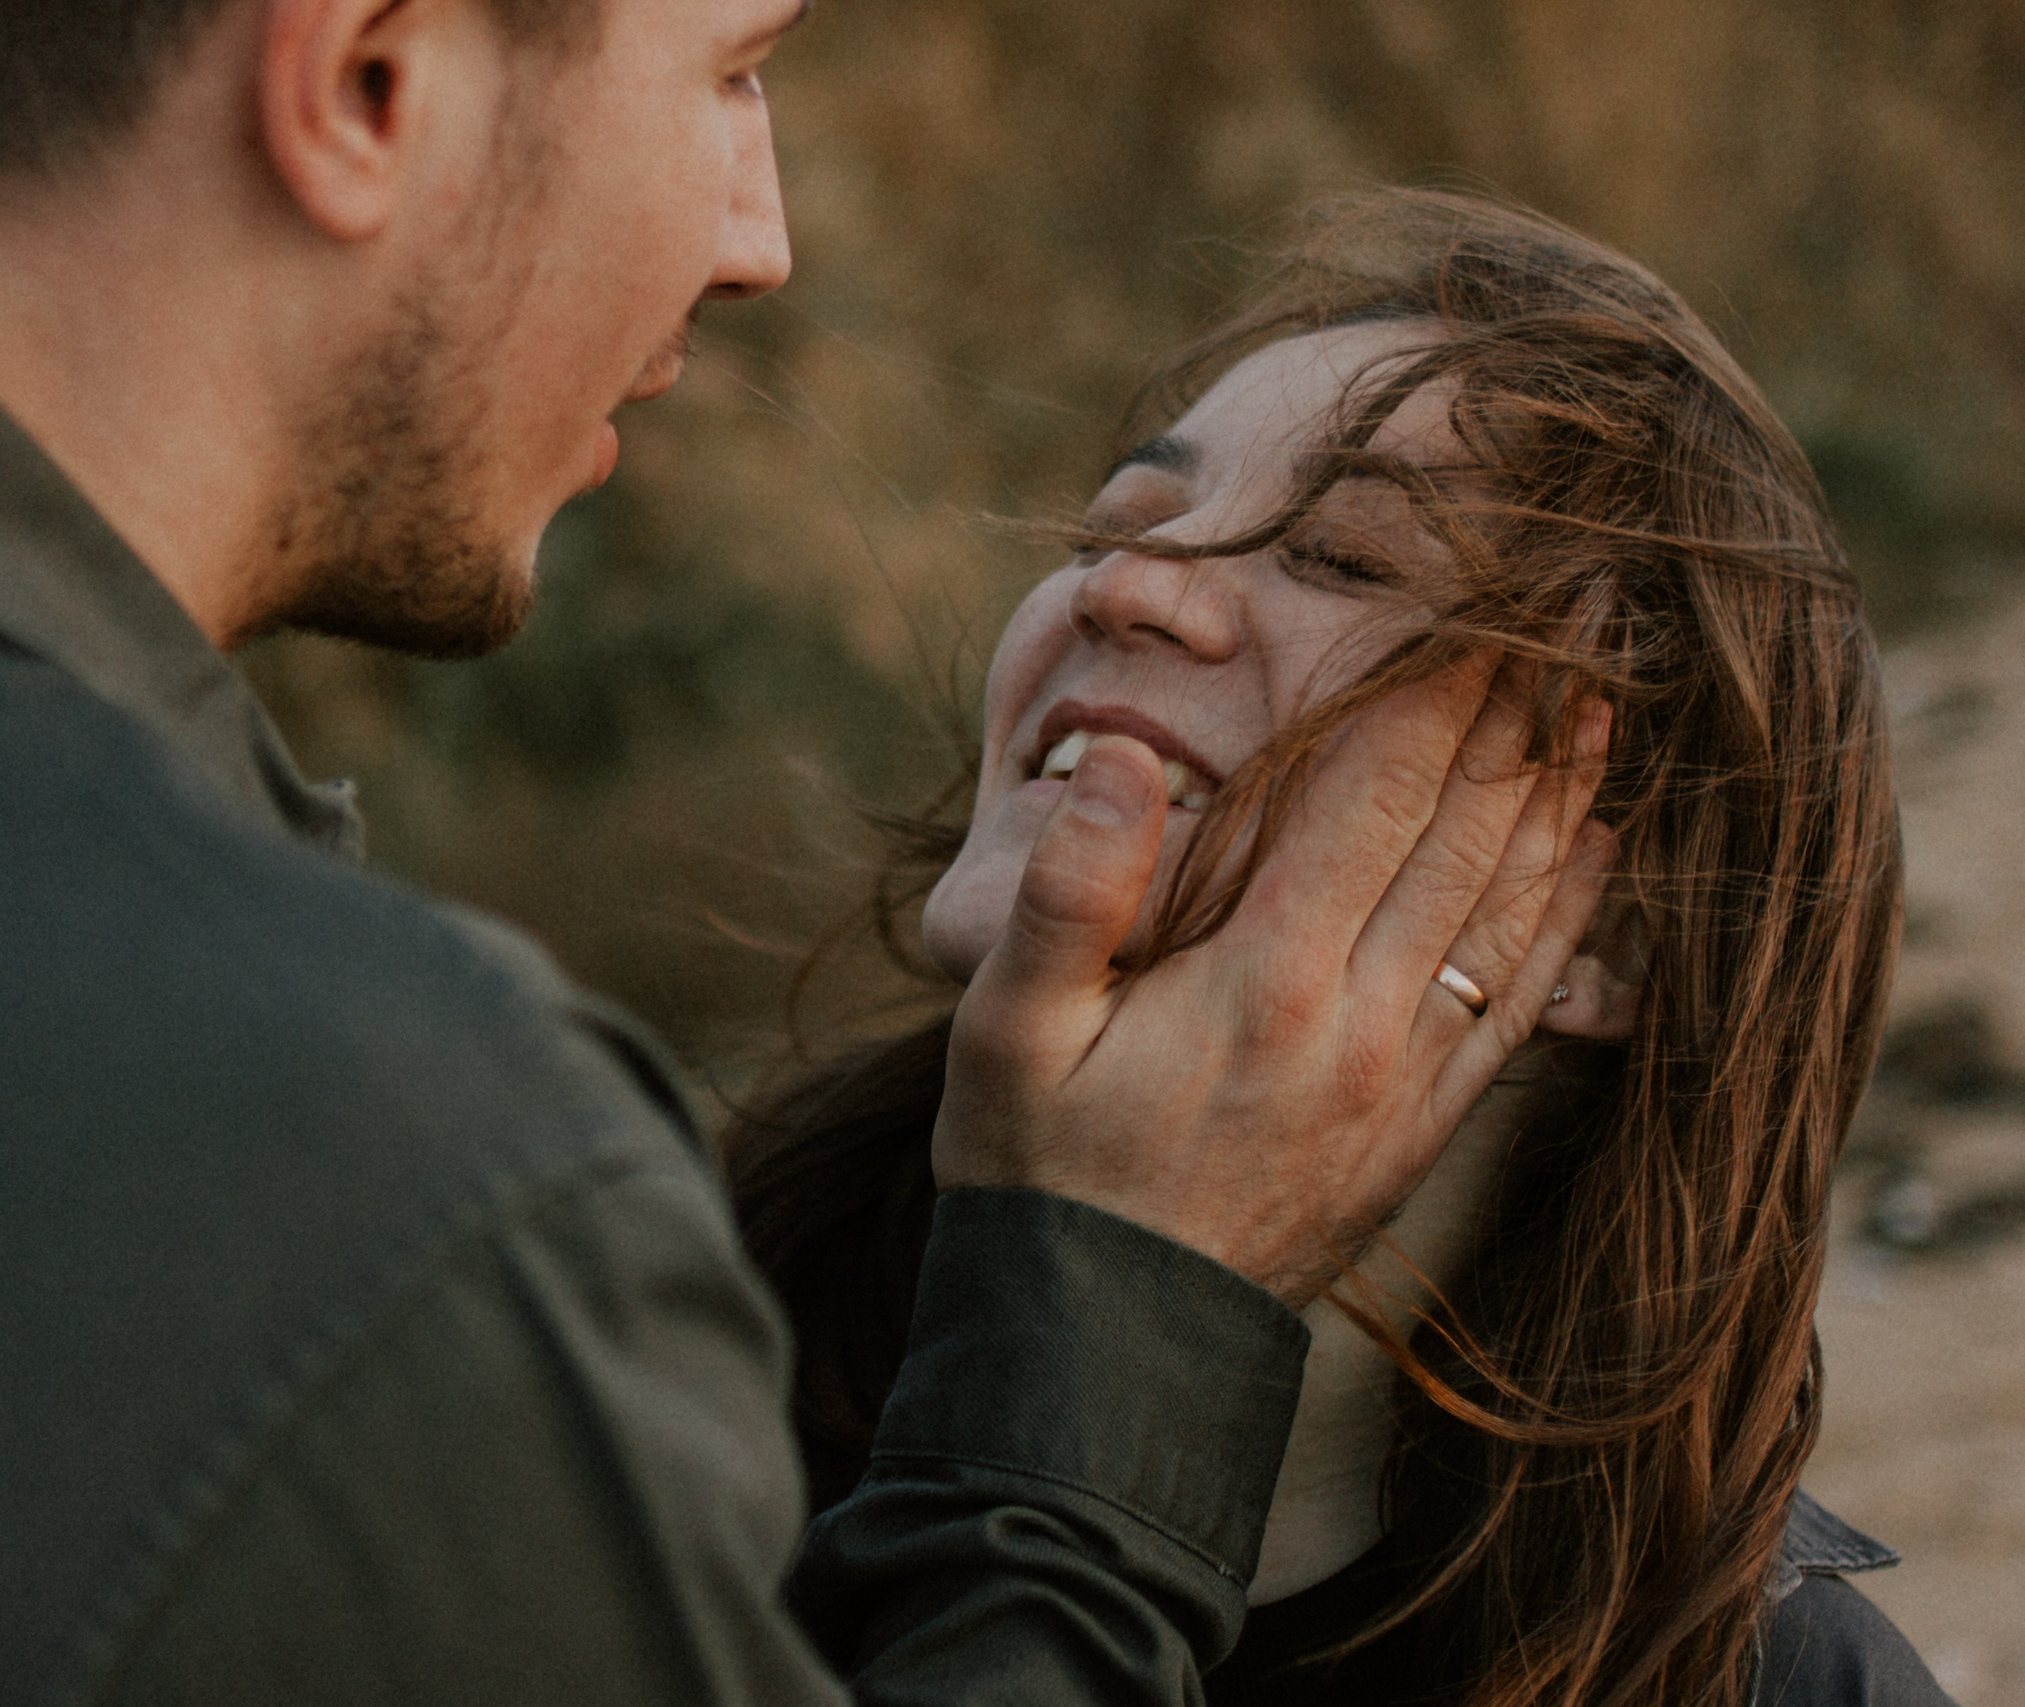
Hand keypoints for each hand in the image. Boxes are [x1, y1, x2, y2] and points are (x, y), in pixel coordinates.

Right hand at [931, 660, 1614, 1307]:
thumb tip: (1128, 758)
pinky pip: (1521, 1001)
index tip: (1478, 606)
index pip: (1373, 793)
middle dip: (1515, 717)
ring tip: (1602, 707)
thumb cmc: (1039, 1174)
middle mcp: (1360, 1020)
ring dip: (1561, 797)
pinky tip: (1596, 855)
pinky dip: (1569, 915)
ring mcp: (1405, 1080)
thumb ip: (1072, 891)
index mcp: (1263, 977)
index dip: (1431, 689)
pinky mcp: (1420, 1129)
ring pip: (1510, 907)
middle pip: (1463, 833)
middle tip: (1567, 623)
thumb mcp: (1006, 1030)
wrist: (1104, 1346)